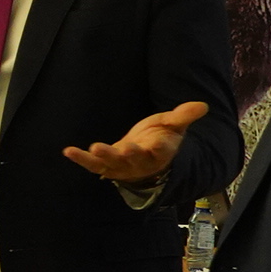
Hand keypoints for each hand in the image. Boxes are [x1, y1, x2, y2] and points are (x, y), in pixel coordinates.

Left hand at [65, 102, 210, 184]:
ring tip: (94, 147)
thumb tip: (202, 105)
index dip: (158, 147)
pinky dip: (81, 159)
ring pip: (112, 164)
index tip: (157, 141)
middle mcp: (140, 163)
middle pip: (135, 161)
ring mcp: (121, 166)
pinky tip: (68, 151)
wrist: (145, 153)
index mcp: (160, 153)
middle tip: (125, 149)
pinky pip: (93, 164)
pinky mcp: (106, 165)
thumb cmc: (161, 137)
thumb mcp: (173, 125)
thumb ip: (184, 116)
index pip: (161, 152)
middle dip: (130, 155)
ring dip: (103, 157)